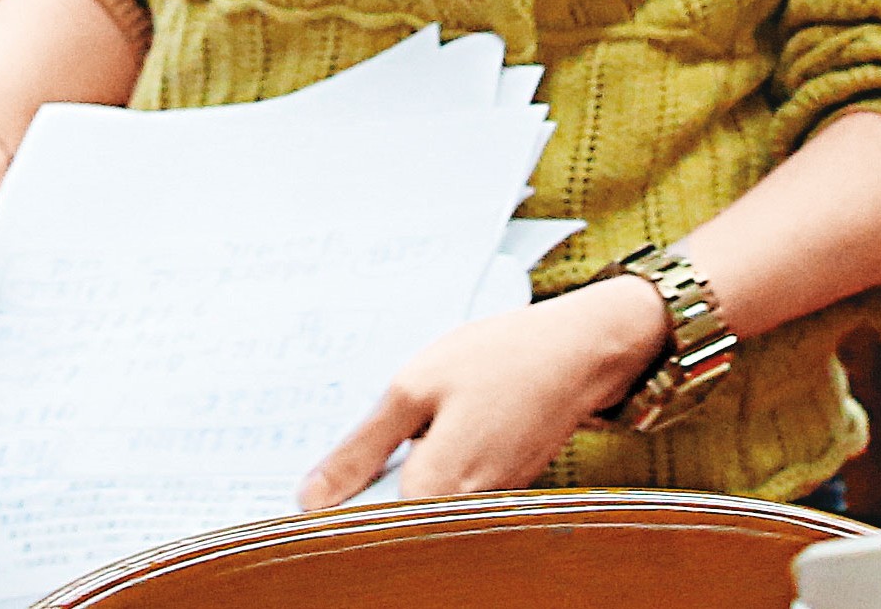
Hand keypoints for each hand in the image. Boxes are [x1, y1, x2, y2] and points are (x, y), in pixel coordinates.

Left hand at [295, 277, 665, 510]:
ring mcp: (488, 502)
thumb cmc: (499, 358)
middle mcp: (464, 509)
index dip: (331, 515)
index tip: (302, 503)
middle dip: (362, 495)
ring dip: (396, 480)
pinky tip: (429, 432)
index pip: (366, 528)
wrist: (578, 350)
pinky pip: (452, 489)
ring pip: (422, 505)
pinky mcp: (502, 489)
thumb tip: (311, 497)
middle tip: (337, 466)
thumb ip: (362, 447)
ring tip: (384, 440)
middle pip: (395, 522)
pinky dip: (431, 467)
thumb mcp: (415, 387)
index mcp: (434, 488)